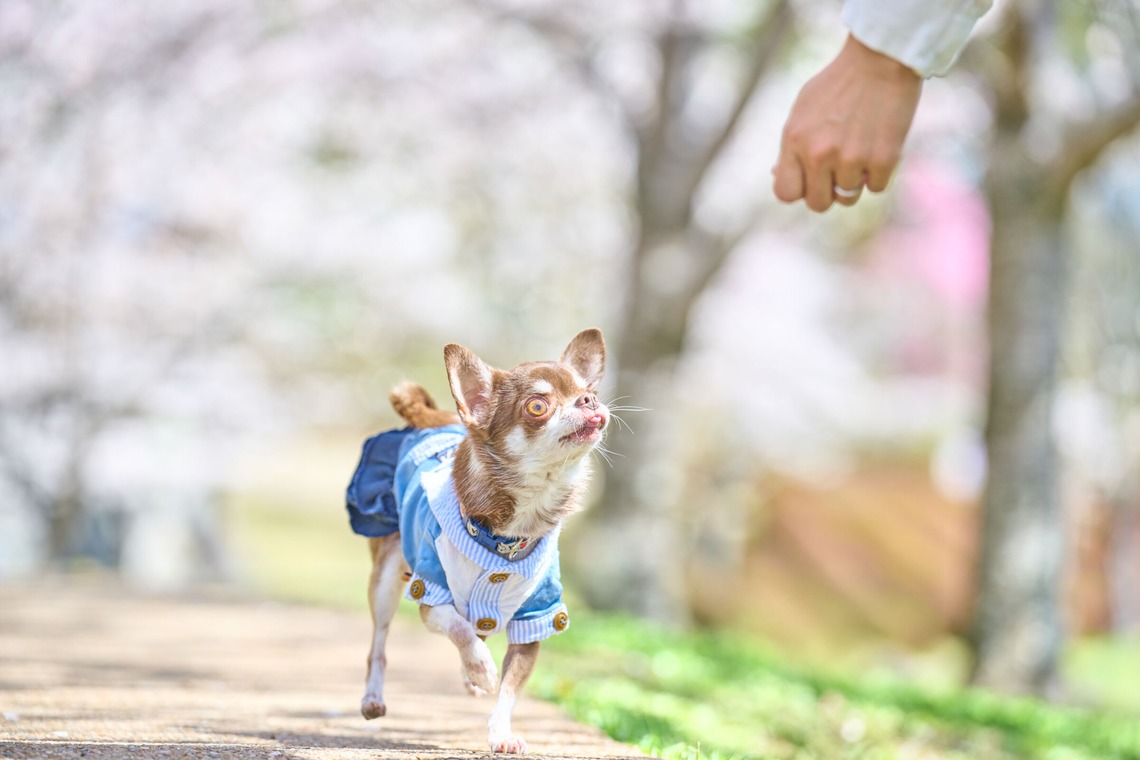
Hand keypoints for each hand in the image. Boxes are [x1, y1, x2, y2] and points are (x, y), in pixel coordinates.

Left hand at [772, 34, 921, 211]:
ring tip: (860, 150)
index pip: (786, 193)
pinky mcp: (883, 159)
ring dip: (855, 180)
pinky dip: (879, 173)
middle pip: (818, 204)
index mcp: (795, 140)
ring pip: (849, 197)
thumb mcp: (803, 110)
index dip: (799, 189)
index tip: (810, 179)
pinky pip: (876, 187)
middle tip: (838, 170)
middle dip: (827, 192)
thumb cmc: (838, 84)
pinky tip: (878, 146)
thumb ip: (791, 146)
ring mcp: (851, 158)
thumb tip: (778, 175)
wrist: (881, 59)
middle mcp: (819, 154)